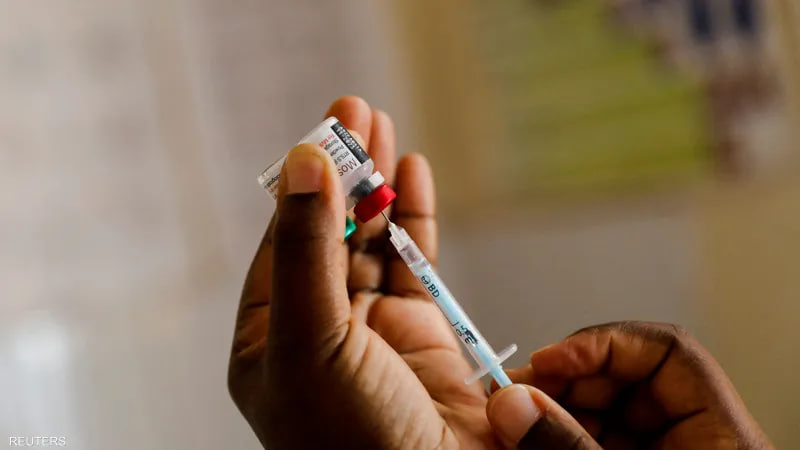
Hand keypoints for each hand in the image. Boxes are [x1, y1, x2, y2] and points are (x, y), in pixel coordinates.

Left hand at [227, 97, 499, 448]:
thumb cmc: (350, 437)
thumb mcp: (311, 340)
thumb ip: (305, 250)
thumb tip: (302, 163)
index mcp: (271, 336)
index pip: (283, 240)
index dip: (303, 182)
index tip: (324, 130)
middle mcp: (318, 327)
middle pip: (328, 229)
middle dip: (342, 170)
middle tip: (356, 111)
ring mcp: (372, 327)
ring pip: (372, 238)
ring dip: (378, 184)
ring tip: (383, 128)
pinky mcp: (423, 330)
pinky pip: (415, 261)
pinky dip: (416, 217)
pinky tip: (415, 175)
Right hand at [485, 321, 772, 448]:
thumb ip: (566, 445)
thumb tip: (510, 402)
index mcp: (723, 436)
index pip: (668, 351)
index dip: (603, 343)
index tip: (549, 358)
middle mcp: (694, 438)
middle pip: (627, 379)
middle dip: (565, 382)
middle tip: (514, 396)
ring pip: (604, 411)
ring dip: (555, 411)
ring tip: (514, 424)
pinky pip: (598, 439)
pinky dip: (562, 436)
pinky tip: (531, 441)